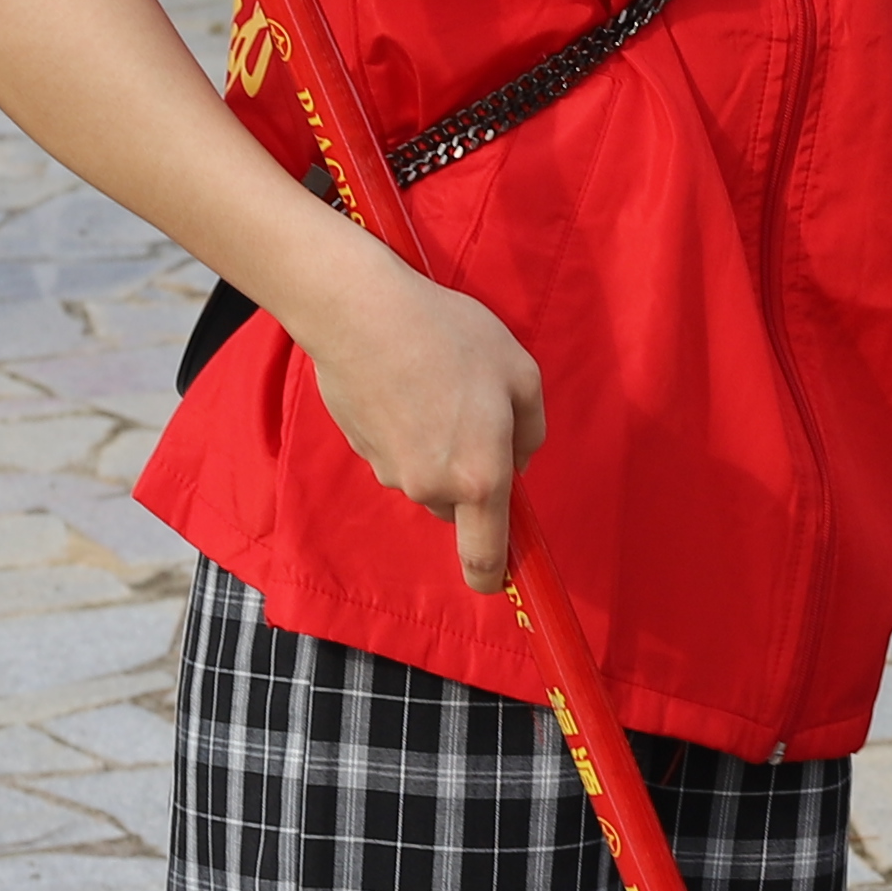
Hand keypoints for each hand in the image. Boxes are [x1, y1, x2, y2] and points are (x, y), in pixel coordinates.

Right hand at [294, 262, 547, 589]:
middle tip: (477, 414)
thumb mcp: (520, 374)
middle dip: (472, 479)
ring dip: (439, 450)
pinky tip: (406, 383)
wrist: (359, 313)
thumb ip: (531, 431)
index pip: (485, 556)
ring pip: (428, 478)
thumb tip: (518, 462)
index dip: (494, 576)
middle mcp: (432, 487)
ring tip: (437, 387)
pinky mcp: (361, 450)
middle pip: (459, 508)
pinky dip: (408, 430)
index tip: (502, 577)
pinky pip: (398, 453)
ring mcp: (390, 472)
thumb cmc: (449, 337)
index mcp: (479, 478)